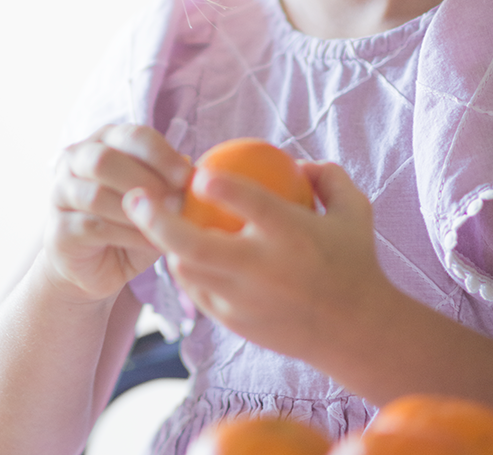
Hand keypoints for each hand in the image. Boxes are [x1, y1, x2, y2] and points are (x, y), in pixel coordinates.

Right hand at [43, 124, 191, 302]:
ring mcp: (61, 193)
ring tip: (166, 223)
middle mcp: (76, 159)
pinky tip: (151, 241)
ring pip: (97, 194)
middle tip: (176, 202)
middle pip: (105, 160)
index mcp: (106, 140)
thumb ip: (170, 181)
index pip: (133, 136)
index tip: (187, 177)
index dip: (161, 154)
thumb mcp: (157, 198)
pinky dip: (128, 234)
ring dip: (137, 210)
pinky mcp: (58, 229)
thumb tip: (191, 167)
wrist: (96, 266)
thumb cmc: (132, 223)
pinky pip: (94, 226)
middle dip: (146, 180)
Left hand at [124, 162, 390, 373]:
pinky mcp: (236, 322)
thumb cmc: (354, 260)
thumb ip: (327, 177)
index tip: (197, 172)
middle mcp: (264, 269)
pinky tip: (178, 251)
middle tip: (136, 195)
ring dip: (165, 244)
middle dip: (157, 220)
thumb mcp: (355, 210)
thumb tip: (296, 160)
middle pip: (196, 246)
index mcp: (293, 236)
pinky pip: (197, 293)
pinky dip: (185, 270)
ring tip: (149, 220)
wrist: (356, 332)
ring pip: (187, 272)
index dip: (221, 188)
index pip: (252, 206)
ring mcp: (245, 300)